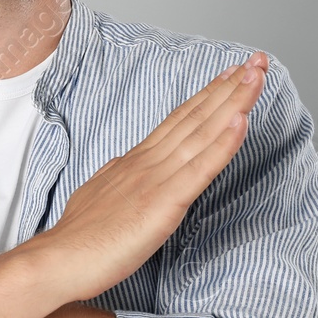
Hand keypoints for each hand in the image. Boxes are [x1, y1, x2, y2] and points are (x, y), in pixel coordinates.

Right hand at [31, 51, 268, 301]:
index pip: (179, 120)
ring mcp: (157, 179)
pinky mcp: (164, 203)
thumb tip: (129, 165)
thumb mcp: (103, 193)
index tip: (230, 73)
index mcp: (136, 161)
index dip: (207, 95)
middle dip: (229, 86)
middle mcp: (148, 162)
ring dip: (234, 102)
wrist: (60, 258)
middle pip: (196, 117)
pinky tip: (242, 121)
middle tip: (256, 60)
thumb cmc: (81, 237)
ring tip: (256, 76)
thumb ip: (122, 176)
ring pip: (203, 133)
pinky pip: (200, 169)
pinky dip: (224, 143)